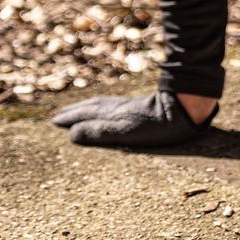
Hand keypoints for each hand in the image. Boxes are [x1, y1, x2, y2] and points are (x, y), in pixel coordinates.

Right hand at [50, 91, 215, 147]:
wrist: (184, 107)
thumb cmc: (157, 125)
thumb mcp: (125, 133)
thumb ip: (99, 133)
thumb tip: (71, 134)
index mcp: (112, 115)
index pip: (86, 116)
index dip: (71, 119)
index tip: (55, 122)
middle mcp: (118, 108)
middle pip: (92, 108)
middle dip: (75, 112)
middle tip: (60, 116)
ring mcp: (130, 105)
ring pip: (103, 104)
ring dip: (88, 107)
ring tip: (80, 110)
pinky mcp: (142, 105)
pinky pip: (115, 104)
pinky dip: (105, 106)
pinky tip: (112, 108)